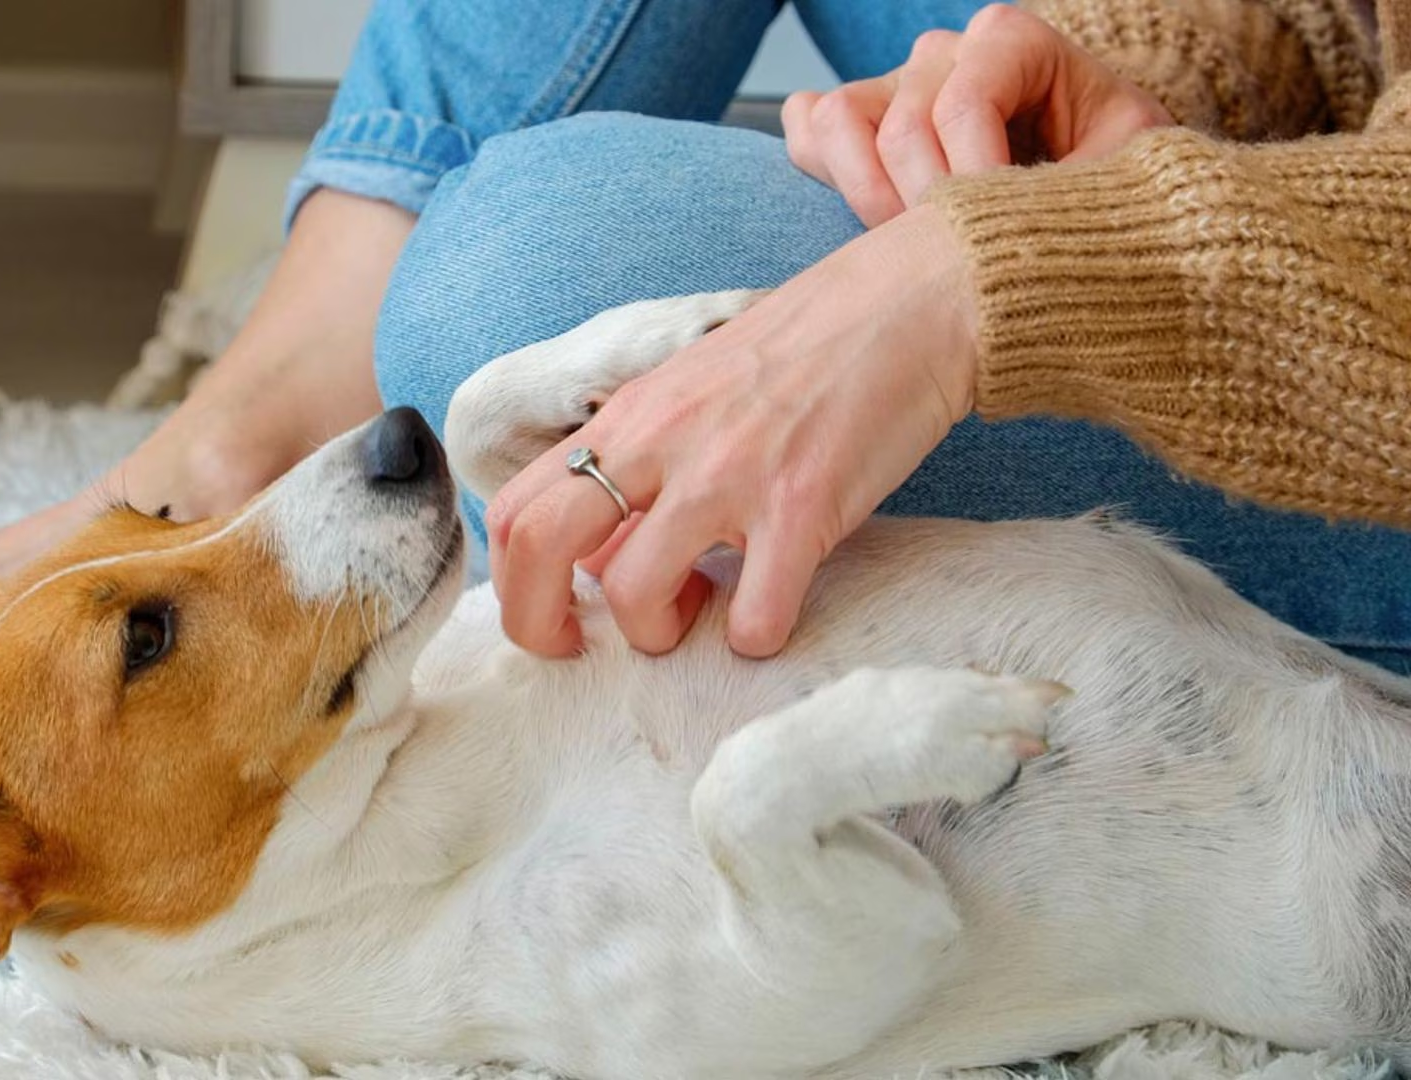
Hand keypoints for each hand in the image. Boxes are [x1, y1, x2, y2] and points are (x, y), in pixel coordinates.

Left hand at [485, 204, 976, 658]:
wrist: (912, 304)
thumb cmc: (803, 353)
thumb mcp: (690, 395)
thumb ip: (639, 469)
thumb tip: (598, 559)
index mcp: (627, 419)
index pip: (515, 507)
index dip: (511, 583)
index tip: (553, 613)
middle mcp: (662, 444)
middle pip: (540, 548)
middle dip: (541, 624)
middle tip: (586, 646)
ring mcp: (728, 476)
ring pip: (635, 593)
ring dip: (657, 634)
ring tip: (698, 611)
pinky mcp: (802, 508)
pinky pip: (754, 616)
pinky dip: (754, 639)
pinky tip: (769, 614)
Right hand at [782, 3, 1170, 225]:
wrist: (1076, 203)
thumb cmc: (1105, 184)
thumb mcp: (1127, 172)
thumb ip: (1089, 174)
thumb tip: (1033, 209)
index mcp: (1012, 43)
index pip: (964, 102)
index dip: (975, 177)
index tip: (1001, 231)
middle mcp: (943, 53)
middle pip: (903, 125)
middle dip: (927, 204)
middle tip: (959, 258)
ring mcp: (891, 84)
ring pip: (840, 121)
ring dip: (869, 196)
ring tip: (912, 244)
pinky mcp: (851, 120)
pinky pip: (807, 129)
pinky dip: (827, 174)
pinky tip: (874, 219)